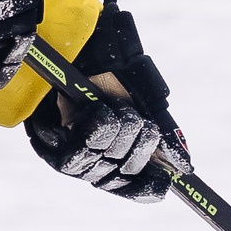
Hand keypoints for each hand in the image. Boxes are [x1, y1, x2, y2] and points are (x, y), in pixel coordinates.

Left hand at [26, 0, 186, 201]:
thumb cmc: (111, 68)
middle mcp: (89, 156)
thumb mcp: (144, 101)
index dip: (144, 188)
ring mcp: (66, 152)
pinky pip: (76, 156)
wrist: (83, 42)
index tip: (165, 187)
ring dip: (118, 138)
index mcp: (111, 150)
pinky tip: (102, 113)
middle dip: (137, 151)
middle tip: (141, 123)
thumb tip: (184, 167)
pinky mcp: (46, 143)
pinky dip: (97, 132)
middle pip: (117, 178)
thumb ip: (164, 134)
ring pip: (100, 169)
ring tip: (121, 111)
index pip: (127, 186)